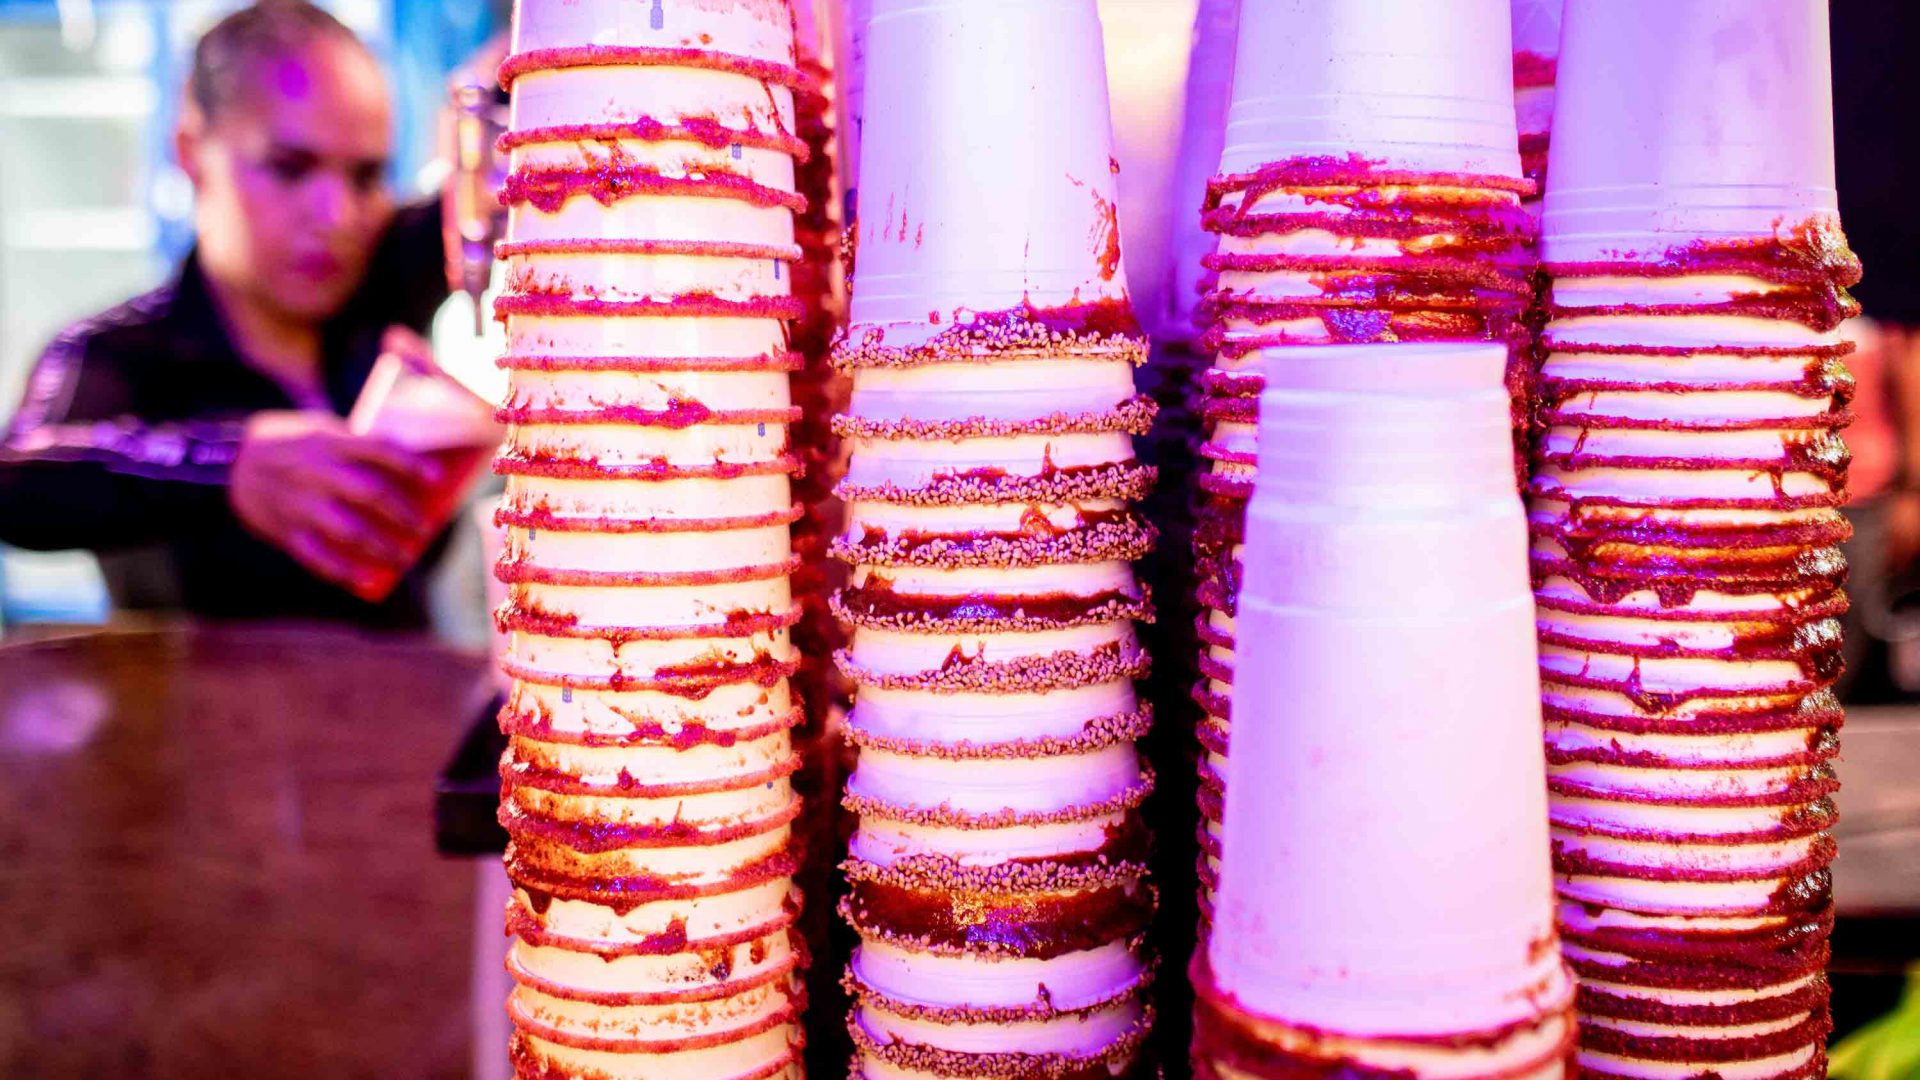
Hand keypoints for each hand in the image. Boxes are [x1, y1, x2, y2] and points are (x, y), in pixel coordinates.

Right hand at [229, 411, 445, 593]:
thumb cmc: (295, 445)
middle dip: (402, 513)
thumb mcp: (321, 430)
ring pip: (348, 529)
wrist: (230, 462)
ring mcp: (298, 503)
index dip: (409, 463)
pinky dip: (344, 572)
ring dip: (381, 546)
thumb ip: (359, 448)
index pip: (377, 448)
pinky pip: (317, 557)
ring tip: (404, 558)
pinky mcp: (285, 530)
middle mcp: (313, 471)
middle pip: (369, 492)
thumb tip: (418, 472)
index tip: (436, 477)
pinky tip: (367, 581)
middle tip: (423, 529)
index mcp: (327, 441)